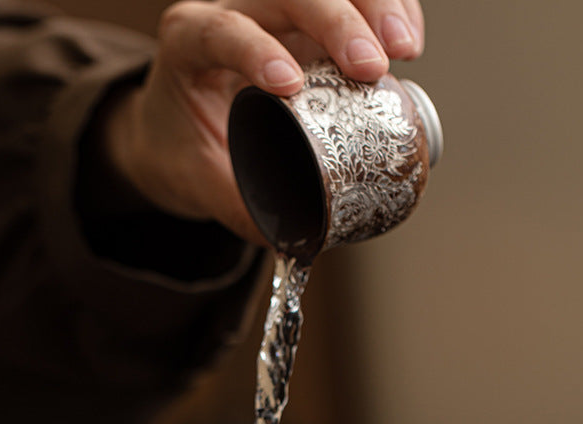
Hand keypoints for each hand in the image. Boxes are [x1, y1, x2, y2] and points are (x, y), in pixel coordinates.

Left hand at [105, 0, 424, 242]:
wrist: (174, 130)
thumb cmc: (181, 151)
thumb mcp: (195, 182)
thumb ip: (237, 208)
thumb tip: (295, 241)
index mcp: (188, 43)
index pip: (222, 30)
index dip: (255, 48)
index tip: (290, 84)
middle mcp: (231, 10)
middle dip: (337, 21)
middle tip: (373, 68)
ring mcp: (272, 10)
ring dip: (374, 5)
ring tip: (406, 49)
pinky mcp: (305, 20)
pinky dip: (386, 8)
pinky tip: (408, 40)